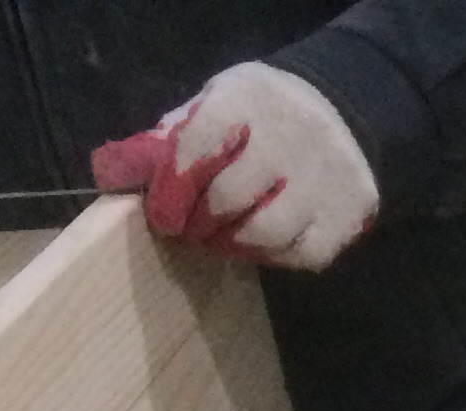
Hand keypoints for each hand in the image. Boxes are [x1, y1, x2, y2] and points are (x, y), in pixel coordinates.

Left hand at [91, 63, 378, 273]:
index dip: (171, 191)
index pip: (197, 150)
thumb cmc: (257, 115)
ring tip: (223, 239)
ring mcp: (327, 178)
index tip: (162, 217)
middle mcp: (293, 136)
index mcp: (246, 100)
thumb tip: (114, 176)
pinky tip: (262, 243)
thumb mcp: (212, 105)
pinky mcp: (352, 212)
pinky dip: (276, 256)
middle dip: (200, 222)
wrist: (340, 110)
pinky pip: (305, 253)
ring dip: (234, 244)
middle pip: (230, 198)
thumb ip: (170, 140)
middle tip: (190, 230)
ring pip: (267, 232)